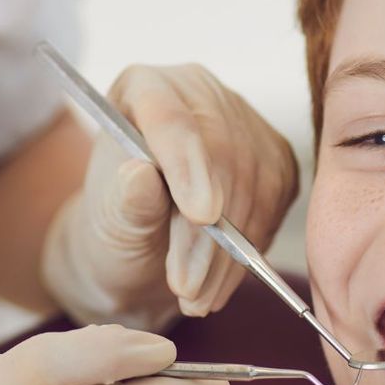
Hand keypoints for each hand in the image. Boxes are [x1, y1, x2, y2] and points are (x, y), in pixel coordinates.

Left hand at [41, 63, 298, 329]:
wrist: (144, 248)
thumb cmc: (117, 227)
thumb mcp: (108, 223)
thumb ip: (125, 201)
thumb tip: (140, 178)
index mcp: (145, 88)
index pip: (172, 118)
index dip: (188, 164)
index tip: (200, 215)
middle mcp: (200, 94)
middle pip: (222, 154)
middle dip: (209, 231)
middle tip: (187, 287)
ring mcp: (243, 123)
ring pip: (254, 183)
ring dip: (230, 252)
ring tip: (197, 297)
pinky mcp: (275, 158)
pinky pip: (276, 202)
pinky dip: (252, 250)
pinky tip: (222, 277)